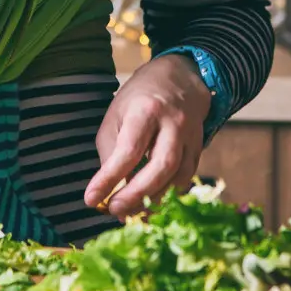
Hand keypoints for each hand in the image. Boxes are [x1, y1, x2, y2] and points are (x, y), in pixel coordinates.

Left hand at [84, 53, 210, 218]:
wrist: (181, 78)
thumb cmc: (140, 99)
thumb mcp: (116, 116)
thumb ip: (111, 153)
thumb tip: (107, 192)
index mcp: (146, 110)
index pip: (129, 150)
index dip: (109, 178)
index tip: (91, 199)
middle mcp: (174, 122)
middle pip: (161, 165)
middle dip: (137, 194)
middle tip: (115, 211)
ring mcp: (191, 136)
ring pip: (178, 176)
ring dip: (153, 200)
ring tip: (131, 212)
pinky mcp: (199, 148)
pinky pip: (186, 177)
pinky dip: (168, 194)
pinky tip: (150, 202)